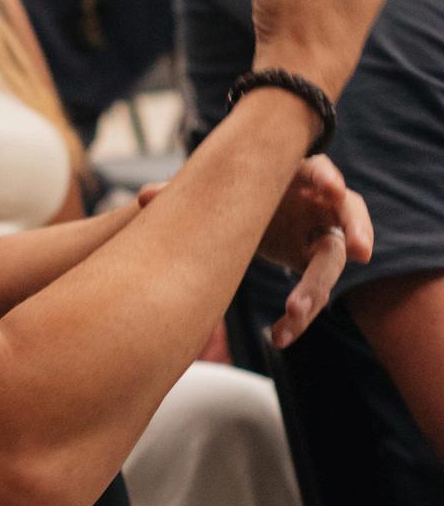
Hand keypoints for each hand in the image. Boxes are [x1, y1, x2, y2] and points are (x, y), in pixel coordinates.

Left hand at [138, 155, 371, 349]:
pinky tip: (279, 336)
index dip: (329, 178)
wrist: (256, 215)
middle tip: (360, 251)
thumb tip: (145, 197)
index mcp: (296, 175)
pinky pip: (318, 288)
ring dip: (317, 289)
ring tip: (295, 314)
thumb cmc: (240, 195)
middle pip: (349, 211)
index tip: (333, 189)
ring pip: (335, 259)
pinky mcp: (320, 261)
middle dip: (356, 229)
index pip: (320, 169)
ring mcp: (325, 231)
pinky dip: (302, 311)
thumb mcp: (220, 194)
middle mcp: (320, 201)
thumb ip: (185, 196)